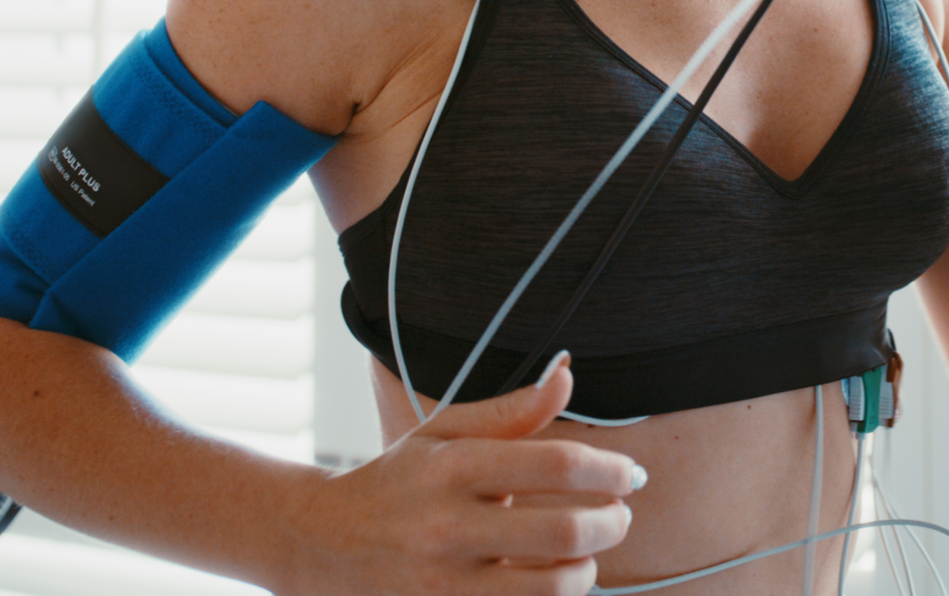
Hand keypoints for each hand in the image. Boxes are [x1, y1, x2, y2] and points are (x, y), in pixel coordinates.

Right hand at [284, 355, 639, 594]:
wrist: (319, 546)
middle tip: (620, 515)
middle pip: (565, 532)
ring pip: (552, 588)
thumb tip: (568, 373)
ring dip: (587, 571)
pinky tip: (550, 582)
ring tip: (586, 555)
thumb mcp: (444, 434)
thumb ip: (511, 411)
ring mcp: (441, 585)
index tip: (630, 474)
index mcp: (451, 467)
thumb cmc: (398, 482)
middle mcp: (446, 527)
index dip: (609, 469)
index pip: (555, 464)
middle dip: (613, 523)